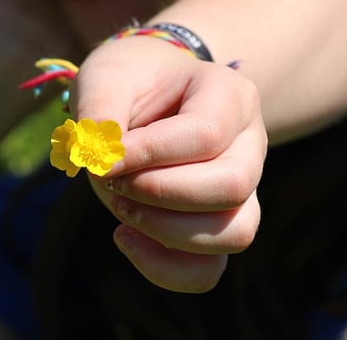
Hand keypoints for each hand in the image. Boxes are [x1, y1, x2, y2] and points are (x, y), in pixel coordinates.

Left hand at [71, 35, 266, 292]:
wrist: (148, 96)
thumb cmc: (130, 82)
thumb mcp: (108, 77)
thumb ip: (99, 112)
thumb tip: (96, 160)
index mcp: (230, 95)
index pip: (205, 134)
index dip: (149, 155)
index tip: (100, 159)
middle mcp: (250, 143)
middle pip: (231, 186)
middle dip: (160, 193)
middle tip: (112, 179)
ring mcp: (244, 189)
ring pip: (234, 232)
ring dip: (166, 230)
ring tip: (120, 205)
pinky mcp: (220, 226)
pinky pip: (210, 270)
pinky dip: (165, 268)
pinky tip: (124, 237)